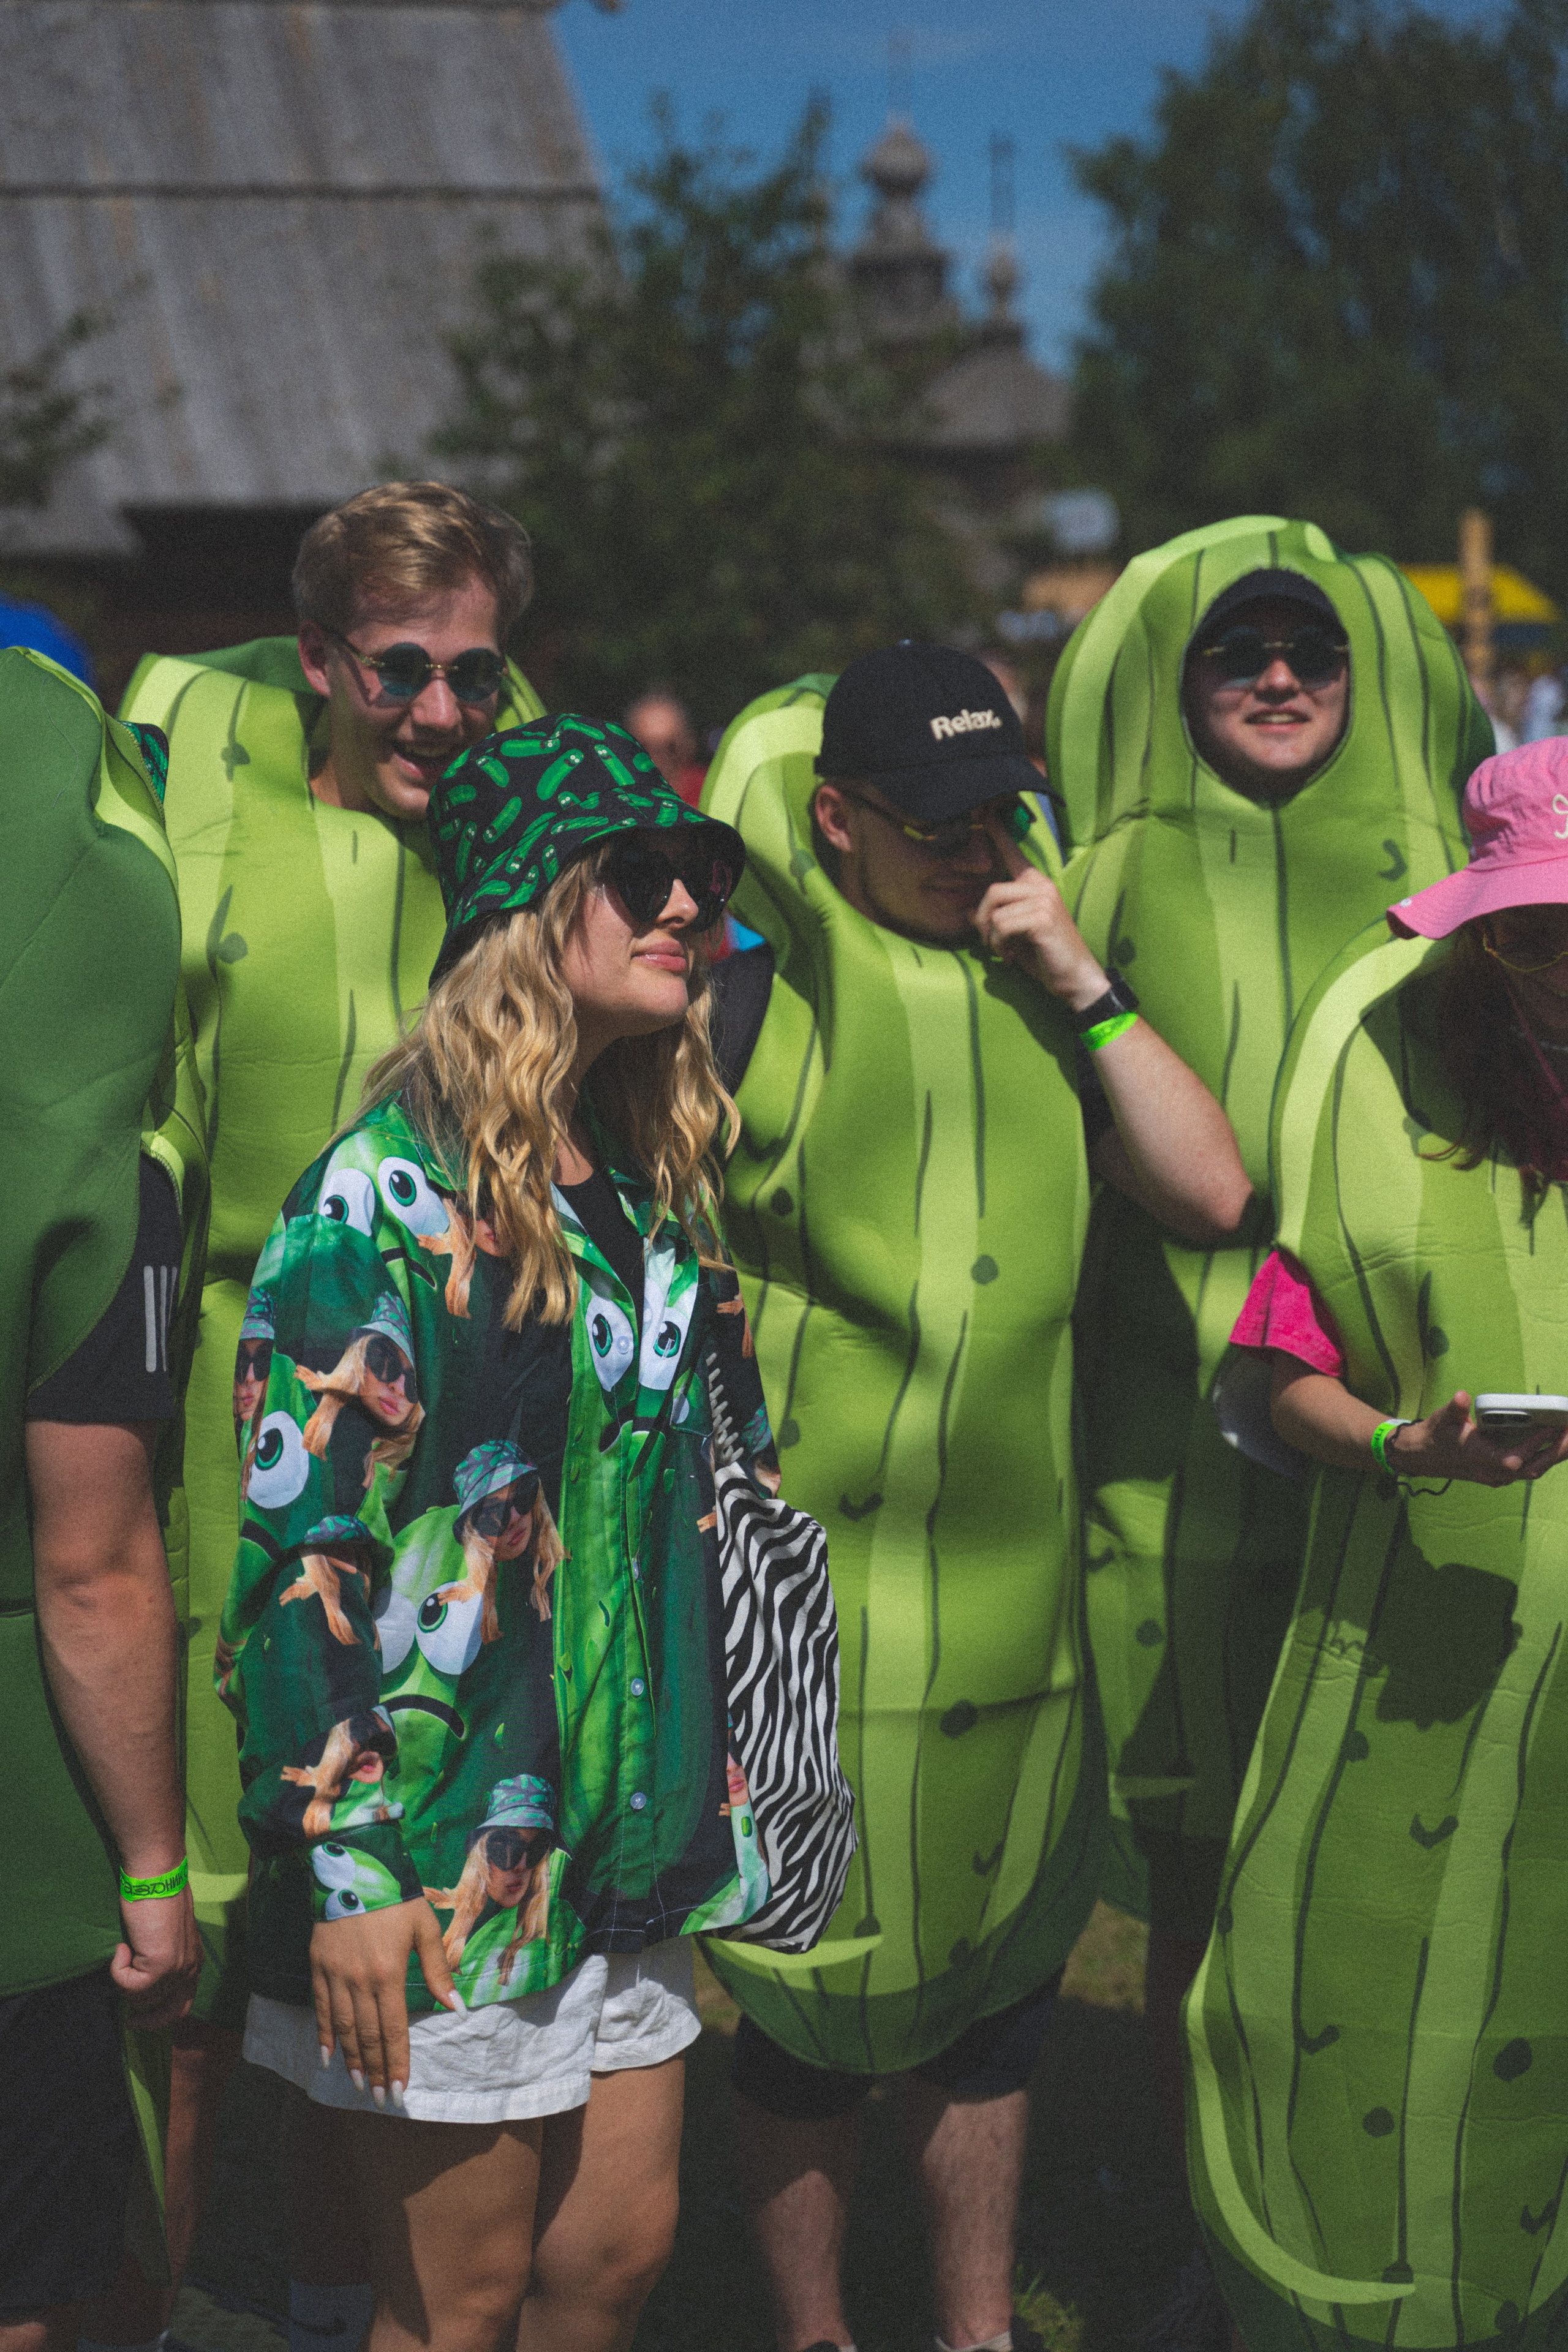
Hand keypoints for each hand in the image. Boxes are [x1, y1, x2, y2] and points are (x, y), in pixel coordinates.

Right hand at [113, 1885, 201, 2027]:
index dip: (163, 2015)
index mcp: (193, 1960)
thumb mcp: (162, 1935)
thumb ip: (160, 1957)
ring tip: (123, 1952)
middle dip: (149, 2021)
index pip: (183, 2002)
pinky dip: (118, 1972)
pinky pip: (130, 1987)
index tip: (141, 2017)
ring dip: (124, 1981)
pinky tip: (121, 1948)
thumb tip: (141, 1976)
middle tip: (130, 2021)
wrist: (155, 1877)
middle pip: (173, 2013)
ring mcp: (178, 1969)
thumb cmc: (154, 1898)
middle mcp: (191, 1967)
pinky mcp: (162, 1966)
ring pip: (143, 1999)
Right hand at [310, 1896, 462, 2105]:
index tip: (399, 2090)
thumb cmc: (395, 1897)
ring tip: (358, 2086)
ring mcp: (335, 1976)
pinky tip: (327, 2057)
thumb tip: (456, 2006)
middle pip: (368, 2036)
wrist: (353, 1866)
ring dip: (351, 2060)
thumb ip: (438, 1970)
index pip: (394, 2029)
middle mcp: (360, 1981)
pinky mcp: (318, 1967)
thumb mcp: (424, 1927)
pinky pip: (319, 2009)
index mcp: (389, 1973)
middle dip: (375, 2071)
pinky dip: (323, 2036)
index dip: (397, 2062)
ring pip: (343, 2028)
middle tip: (380, 2099)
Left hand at [972, 825, 1106, 1011]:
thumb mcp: (1016, 936)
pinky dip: (1000, 946)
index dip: (999, 833)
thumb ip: (996, 920)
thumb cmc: (1047, 956)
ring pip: (995, 909)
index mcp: (1036, 885)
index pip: (1014, 853)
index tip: (987, 812)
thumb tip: (970, 913)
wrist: (1075, 978)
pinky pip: (1002, 926)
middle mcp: (1042, 886)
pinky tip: (1013, 957)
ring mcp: (1044, 900)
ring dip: (991, 937)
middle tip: (992, 943)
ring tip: (1005, 951)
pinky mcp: (1042, 918)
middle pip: (992, 890)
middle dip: (983, 920)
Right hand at [1388, 1392, 1567, 1486]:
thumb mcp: (1442, 1418)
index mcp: (1479, 1458)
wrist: (1424, 1456)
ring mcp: (1497, 1476)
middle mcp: (1491, 1472)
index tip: (1553, 1427)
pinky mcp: (1500, 1475)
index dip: (1535, 1445)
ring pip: (1534, 1471)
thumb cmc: (1436, 1435)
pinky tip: (1555, 1444)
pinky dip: (1545, 1457)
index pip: (1514, 1458)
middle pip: (1533, 1468)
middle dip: (1556, 1451)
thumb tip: (1462, 1397)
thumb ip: (1455, 1408)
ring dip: (1554, 1455)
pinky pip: (1529, 1469)